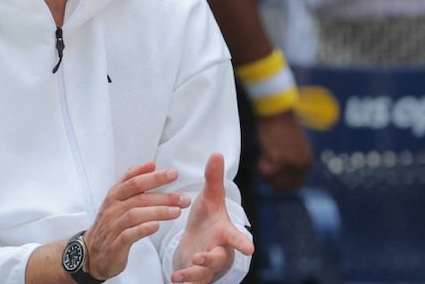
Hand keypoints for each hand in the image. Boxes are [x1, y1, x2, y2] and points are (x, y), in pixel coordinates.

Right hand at [83, 162, 190, 279]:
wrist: (92, 252)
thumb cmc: (110, 223)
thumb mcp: (117, 198)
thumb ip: (131, 181)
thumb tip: (150, 165)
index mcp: (115, 195)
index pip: (134, 181)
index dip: (153, 176)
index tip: (173, 174)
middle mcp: (113, 208)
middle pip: (139, 197)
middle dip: (163, 196)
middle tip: (182, 198)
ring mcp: (113, 226)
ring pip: (135, 214)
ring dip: (158, 212)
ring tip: (176, 212)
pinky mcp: (115, 244)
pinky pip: (128, 235)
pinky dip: (143, 229)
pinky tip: (156, 226)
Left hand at [172, 153, 254, 282]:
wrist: (200, 241)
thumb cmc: (208, 219)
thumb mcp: (210, 199)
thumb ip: (213, 179)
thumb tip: (216, 153)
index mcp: (223, 232)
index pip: (235, 237)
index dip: (242, 242)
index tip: (250, 249)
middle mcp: (219, 251)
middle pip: (219, 258)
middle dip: (210, 259)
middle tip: (200, 257)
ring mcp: (209, 266)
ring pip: (204, 274)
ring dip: (192, 275)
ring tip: (178, 275)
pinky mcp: (198, 276)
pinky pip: (194, 283)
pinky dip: (185, 282)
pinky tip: (174, 279)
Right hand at [256, 110, 312, 190]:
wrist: (277, 113)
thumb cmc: (281, 127)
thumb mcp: (292, 148)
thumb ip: (291, 162)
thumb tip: (282, 176)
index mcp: (307, 162)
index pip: (296, 184)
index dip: (283, 184)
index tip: (272, 180)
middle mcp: (302, 165)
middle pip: (284, 185)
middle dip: (273, 180)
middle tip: (266, 168)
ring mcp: (291, 164)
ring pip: (272, 179)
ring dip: (266, 169)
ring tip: (266, 153)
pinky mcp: (280, 161)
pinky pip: (265, 171)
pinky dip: (261, 163)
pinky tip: (264, 150)